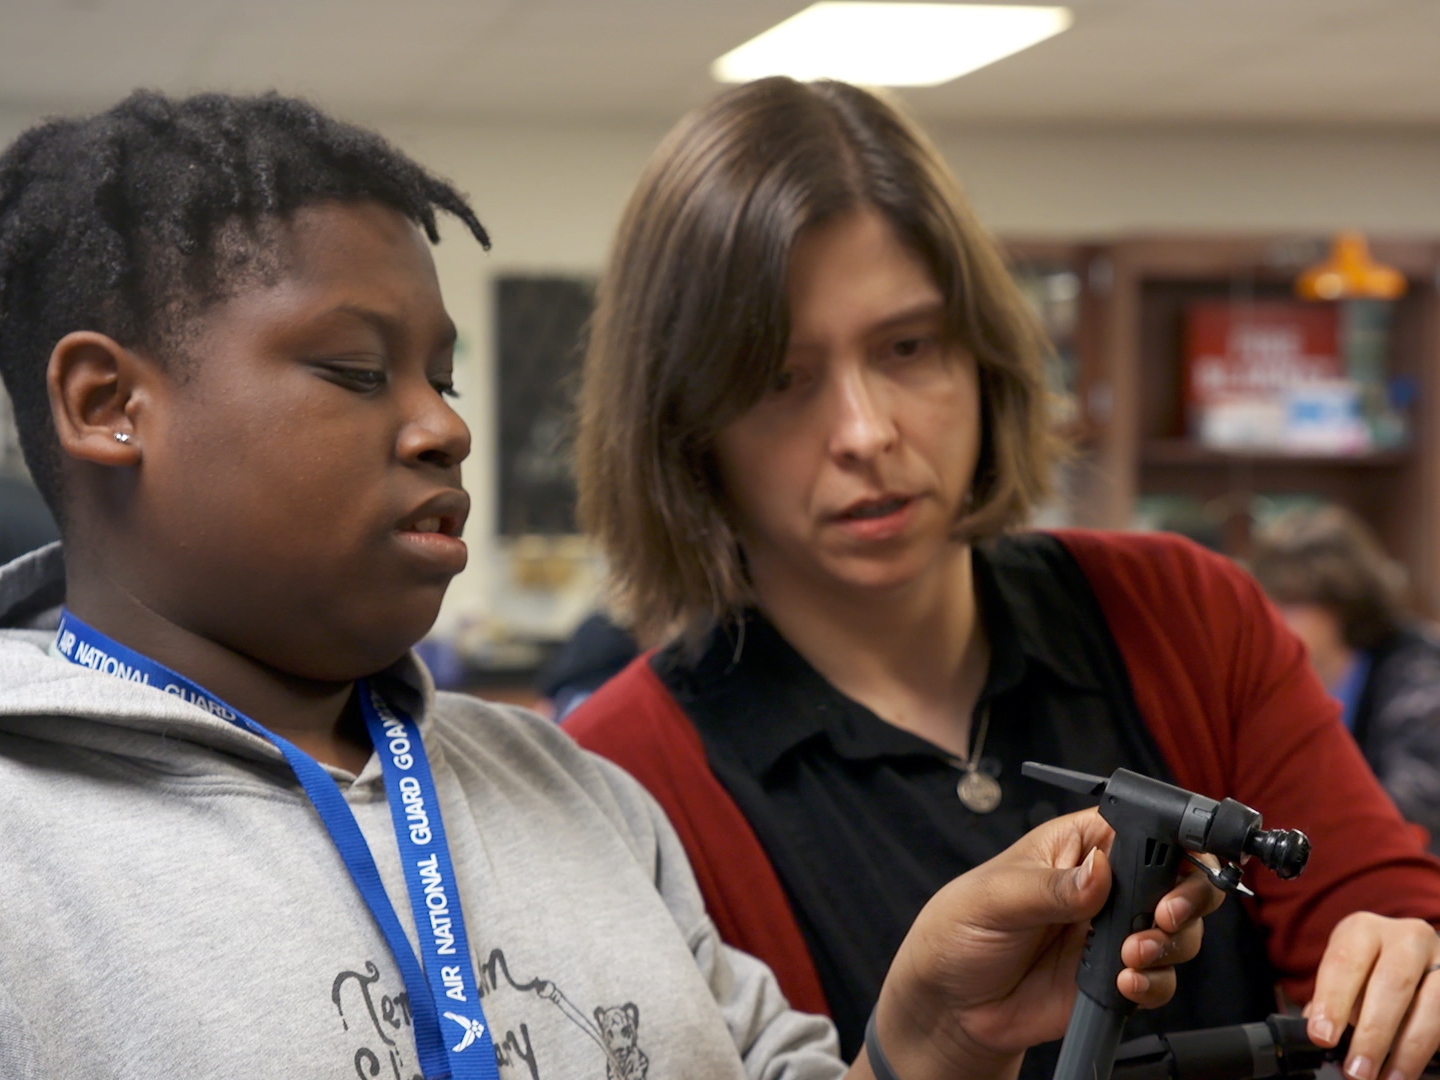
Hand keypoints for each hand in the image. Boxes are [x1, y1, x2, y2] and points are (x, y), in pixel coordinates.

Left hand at [859, 808, 1223, 1079]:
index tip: (1181, 866)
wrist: (952, 1003)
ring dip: (1171, 945)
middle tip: (1165, 917)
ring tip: (1130, 955)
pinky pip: (1161, 979)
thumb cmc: (961, 927)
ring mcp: (1116, 931)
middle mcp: (1108, 884)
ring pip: (1181, 932)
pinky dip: (1155, 984)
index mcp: (1081, 843)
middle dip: (1189, 898)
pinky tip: (1124, 983)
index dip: (1176, 840)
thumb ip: (1051, 888)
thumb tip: (1099, 871)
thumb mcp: (996, 897)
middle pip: (1181, 878)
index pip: (1146, 827)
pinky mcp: (1117, 976)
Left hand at [1306, 912, 1439, 1079]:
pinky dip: (1427, 1050)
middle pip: (1391, 984)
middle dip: (1372, 1033)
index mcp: (1363, 930)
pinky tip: (1408, 1071)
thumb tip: (1318, 1034)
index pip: (1345, 962)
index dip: (1332, 1001)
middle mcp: (1405, 938)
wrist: (1412, 956)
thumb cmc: (1369, 969)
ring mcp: (1439, 960)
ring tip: (1385, 1079)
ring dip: (1406, 1051)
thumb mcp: (1346, 973)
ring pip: (1429, 1007)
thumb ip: (1332, 1000)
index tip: (1322, 1037)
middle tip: (1357, 1070)